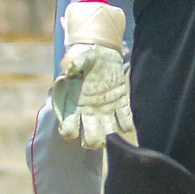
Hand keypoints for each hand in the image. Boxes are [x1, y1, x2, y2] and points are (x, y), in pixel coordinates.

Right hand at [51, 1, 134, 148]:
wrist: (101, 52)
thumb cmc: (84, 56)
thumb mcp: (77, 57)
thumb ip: (73, 63)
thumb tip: (69, 69)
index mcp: (72, 106)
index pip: (68, 130)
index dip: (69, 132)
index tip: (72, 125)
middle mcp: (88, 114)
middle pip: (90, 140)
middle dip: (93, 141)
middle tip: (97, 134)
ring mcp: (105, 112)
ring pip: (108, 135)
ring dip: (110, 135)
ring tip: (111, 125)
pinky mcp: (120, 106)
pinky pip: (125, 122)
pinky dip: (126, 123)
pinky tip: (123, 114)